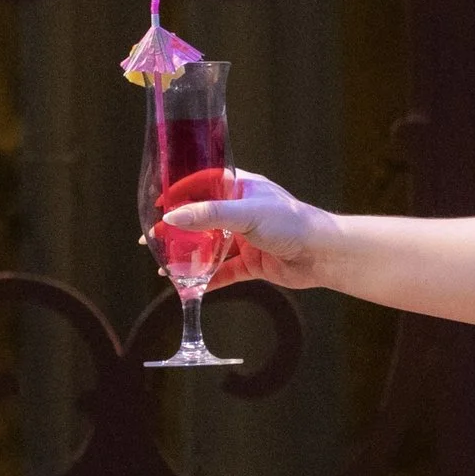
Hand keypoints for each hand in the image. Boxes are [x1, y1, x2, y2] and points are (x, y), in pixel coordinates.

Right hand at [163, 171, 337, 290]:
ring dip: (188, 258)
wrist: (323, 254)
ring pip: (210, 249)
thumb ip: (209, 216)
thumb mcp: (247, 214)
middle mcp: (243, 212)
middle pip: (202, 220)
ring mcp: (247, 239)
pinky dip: (204, 280)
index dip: (180, 195)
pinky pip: (223, 272)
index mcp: (243, 190)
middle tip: (151, 240)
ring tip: (163, 266)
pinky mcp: (253, 263)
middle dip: (178, 231)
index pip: (204, 186)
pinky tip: (185, 288)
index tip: (156, 205)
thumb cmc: (291, 223)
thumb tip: (171, 218)